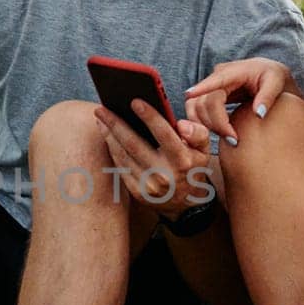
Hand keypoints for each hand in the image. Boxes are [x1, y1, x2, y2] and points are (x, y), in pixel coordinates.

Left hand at [91, 99, 213, 219]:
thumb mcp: (203, 150)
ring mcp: (149, 185)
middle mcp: (164, 174)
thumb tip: (180, 124)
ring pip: (123, 155)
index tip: (134, 101)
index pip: (164, 134)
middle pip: (134, 144)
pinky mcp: (137, 192)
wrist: (186, 203)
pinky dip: (112, 149)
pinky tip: (107, 135)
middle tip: (101, 108)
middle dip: (115, 123)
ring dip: (109, 134)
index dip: (149, 116)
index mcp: (182, 161)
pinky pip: (120, 166)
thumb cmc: (192, 167)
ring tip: (100, 118)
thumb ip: (197, 133)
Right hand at [183, 59, 294, 145]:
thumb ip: (268, 97)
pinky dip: (202, 123)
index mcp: (233, 72)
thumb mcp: (276, 83)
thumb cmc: (273, 78)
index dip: (201, 90)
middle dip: (215, 123)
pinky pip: (196, 110)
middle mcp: (217, 77)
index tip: (189, 96)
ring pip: (195, 107)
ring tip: (227, 138)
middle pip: (203, 100)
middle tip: (234, 140)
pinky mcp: (208, 96)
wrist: (269, 76)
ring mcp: (210, 86)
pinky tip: (218, 134)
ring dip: (205, 125)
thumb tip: (258, 114)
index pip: (213, 82)